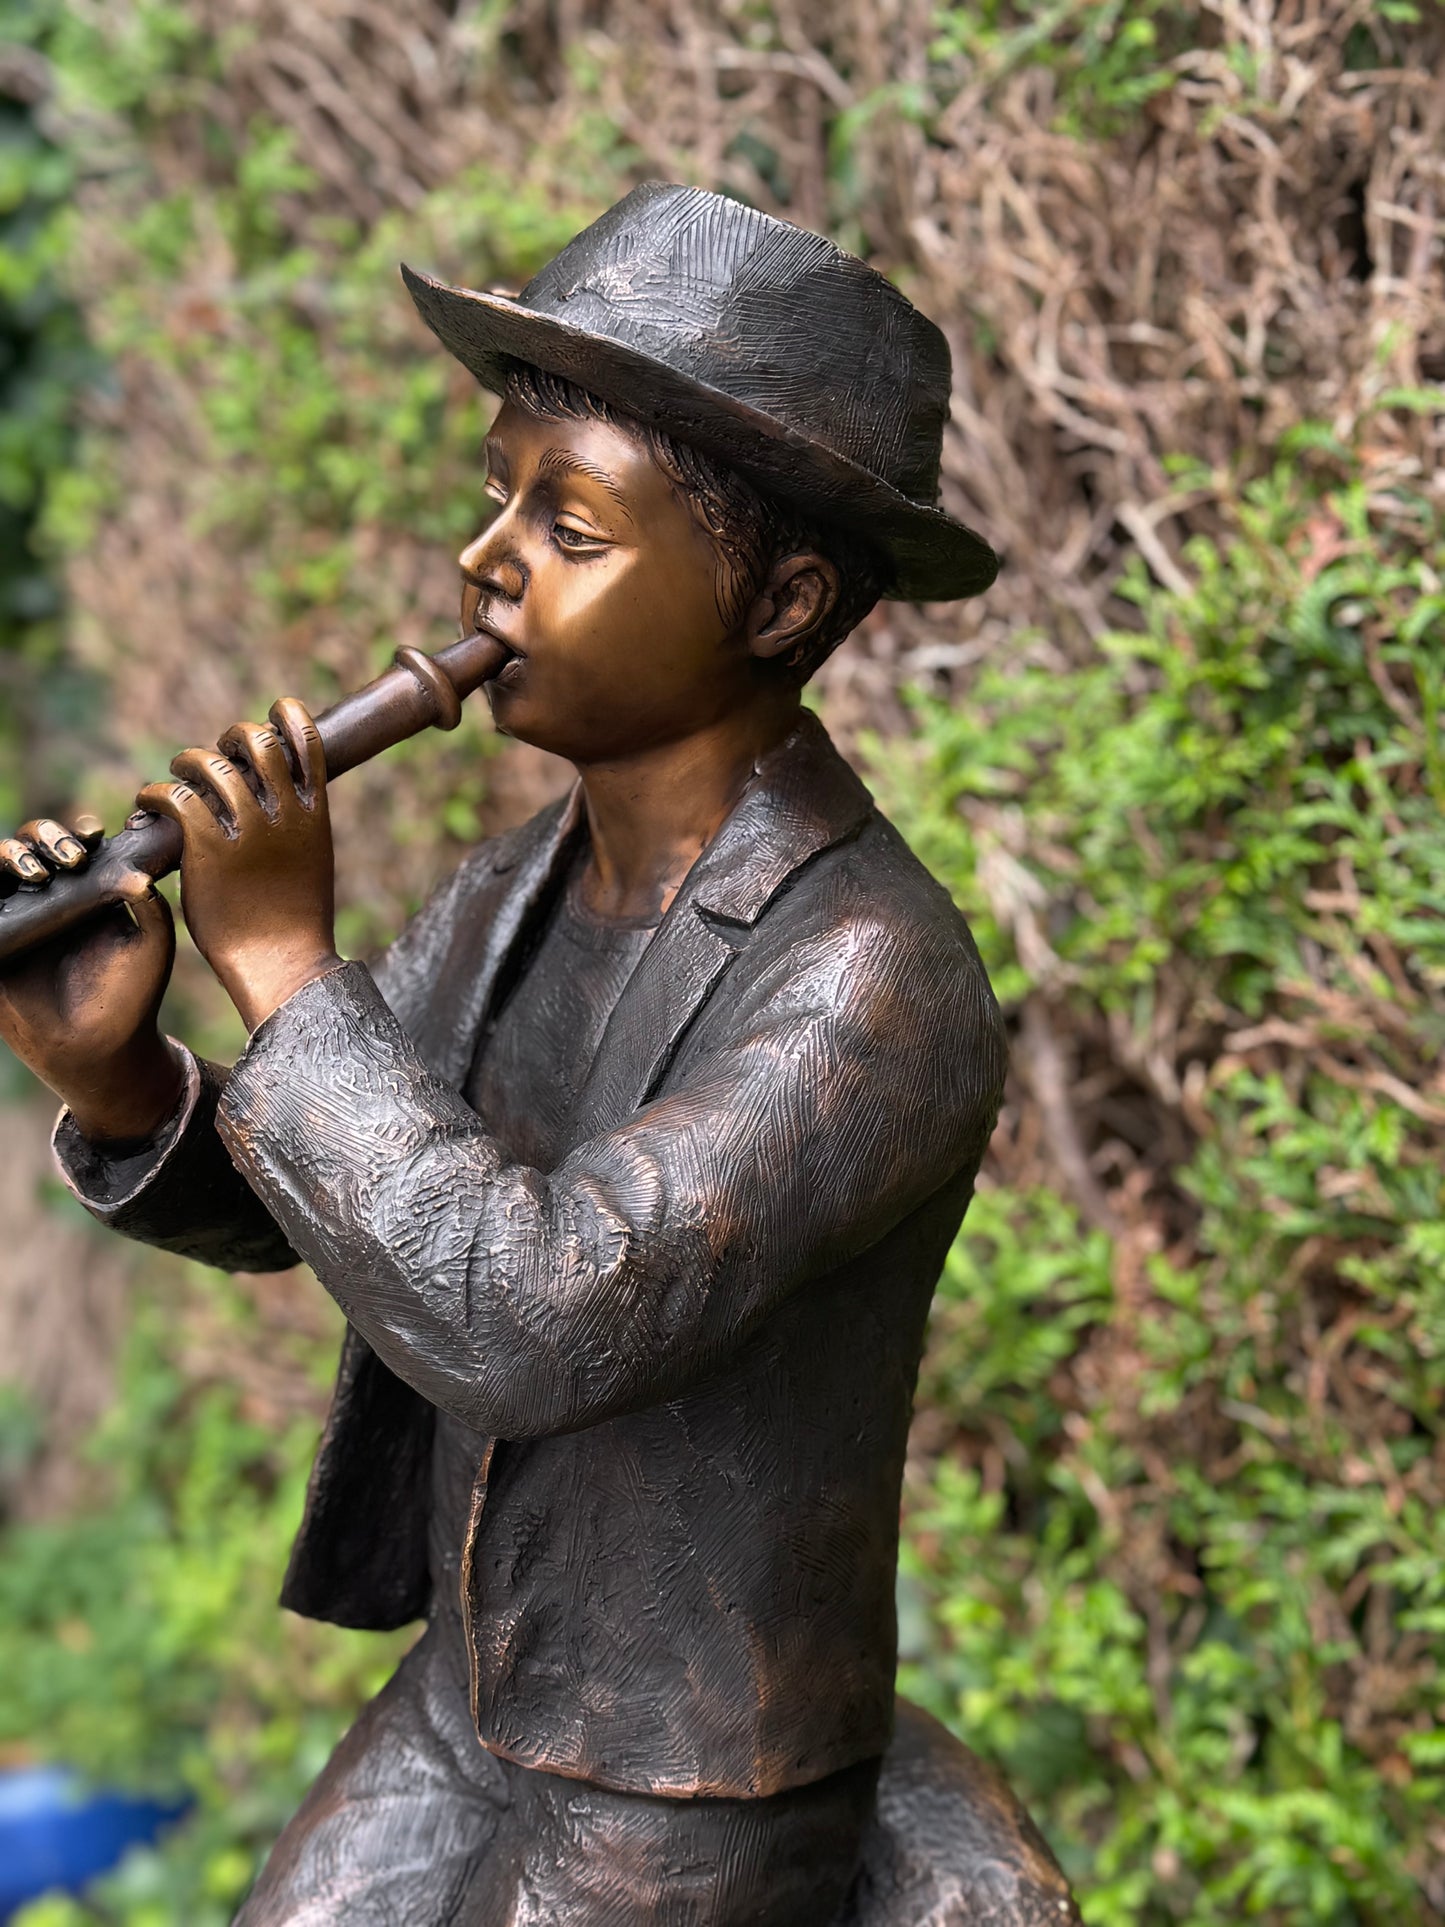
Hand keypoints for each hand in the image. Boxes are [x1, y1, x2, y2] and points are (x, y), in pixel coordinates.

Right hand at [0, 815, 184, 1141]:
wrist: (99, 1047)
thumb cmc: (133, 995)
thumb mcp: (154, 943)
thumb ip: (152, 904)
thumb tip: (140, 869)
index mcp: (86, 890)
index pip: (72, 844)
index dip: (76, 833)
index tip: (94, 837)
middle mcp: (48, 898)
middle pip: (30, 844)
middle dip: (44, 837)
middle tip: (70, 859)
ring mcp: (17, 917)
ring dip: (10, 854)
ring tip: (36, 873)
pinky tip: (1, 885)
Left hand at [135, 699, 340, 1032]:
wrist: (283, 963)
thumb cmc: (294, 921)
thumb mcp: (310, 861)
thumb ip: (296, 826)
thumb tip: (279, 805)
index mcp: (313, 814)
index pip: (307, 740)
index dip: (286, 716)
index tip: (267, 720)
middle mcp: (283, 814)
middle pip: (256, 741)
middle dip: (231, 737)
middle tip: (213, 755)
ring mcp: (247, 830)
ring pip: (211, 763)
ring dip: (186, 761)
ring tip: (175, 776)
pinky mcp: (209, 849)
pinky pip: (176, 797)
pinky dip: (156, 793)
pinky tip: (149, 804)